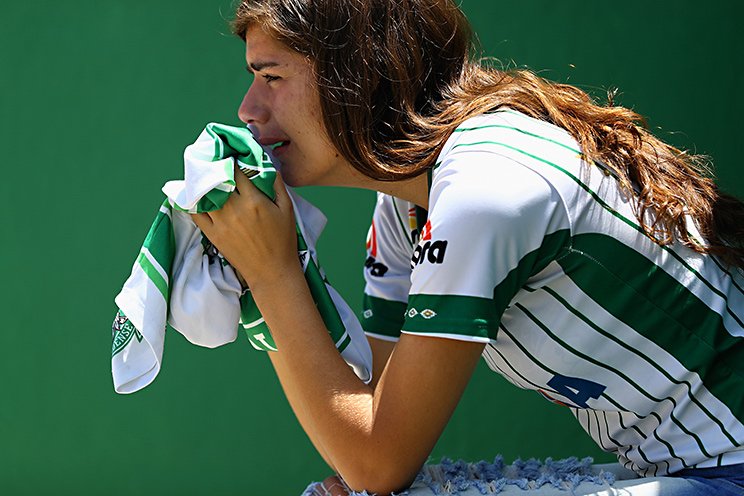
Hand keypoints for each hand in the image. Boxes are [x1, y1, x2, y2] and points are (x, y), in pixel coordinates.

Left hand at [191, 165, 299, 289]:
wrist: (272, 271)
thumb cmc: (283, 241)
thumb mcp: (287, 210)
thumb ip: (277, 185)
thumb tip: (267, 166)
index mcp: (254, 200)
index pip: (236, 171)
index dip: (232, 160)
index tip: (230, 154)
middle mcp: (234, 209)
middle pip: (217, 179)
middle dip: (215, 167)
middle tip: (213, 159)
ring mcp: (221, 222)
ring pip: (204, 194)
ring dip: (202, 181)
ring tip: (202, 174)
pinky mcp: (212, 234)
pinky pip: (195, 213)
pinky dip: (192, 202)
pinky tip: (192, 194)